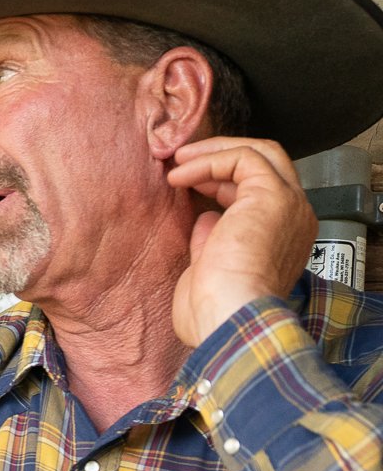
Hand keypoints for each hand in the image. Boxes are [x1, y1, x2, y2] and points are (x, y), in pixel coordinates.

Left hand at [167, 136, 316, 347]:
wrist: (228, 318)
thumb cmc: (214, 311)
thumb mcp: (209, 269)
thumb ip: (211, 240)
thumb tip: (206, 216)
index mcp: (283, 237)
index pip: (259, 192)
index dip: (221, 181)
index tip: (186, 184)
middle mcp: (293, 216)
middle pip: (266, 164)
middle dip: (220, 156)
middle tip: (181, 161)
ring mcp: (287, 204)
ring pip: (259, 153)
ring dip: (213, 152)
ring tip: (176, 161)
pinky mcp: (272, 195)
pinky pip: (244, 158)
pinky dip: (209, 160)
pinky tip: (181, 175)